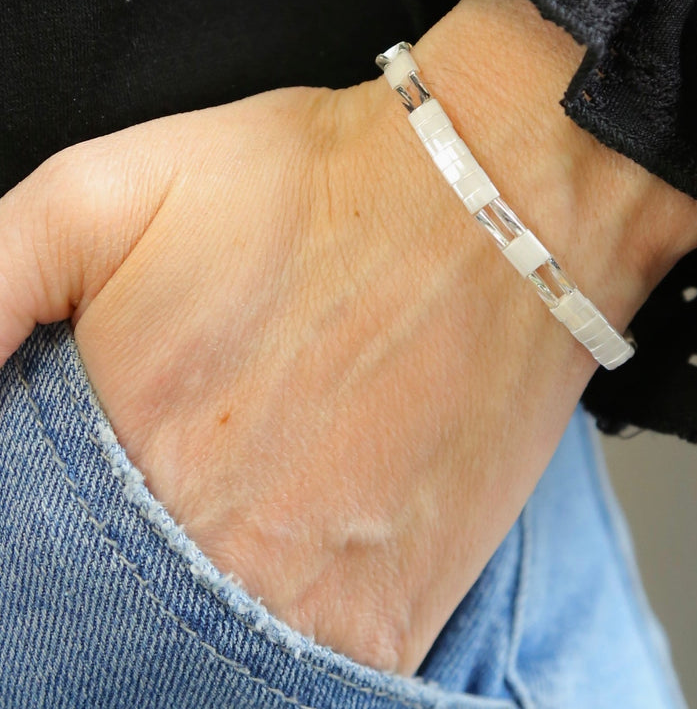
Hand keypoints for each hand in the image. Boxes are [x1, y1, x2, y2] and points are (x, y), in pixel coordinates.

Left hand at [0, 0, 696, 672]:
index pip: (21, 570)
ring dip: (189, 625)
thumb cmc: (319, 187)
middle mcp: (204, 553)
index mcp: (115, 457)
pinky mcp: (396, 619)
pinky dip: (276, 651)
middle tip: (171, 500)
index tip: (75, 506)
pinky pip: (306, 686)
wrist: (498, 208)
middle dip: (104, 588)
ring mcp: (308, 602)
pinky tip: (287, 571)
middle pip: (98, 635)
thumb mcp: (109, 188)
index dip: (30, 555)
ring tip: (231, 529)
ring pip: (195, 674)